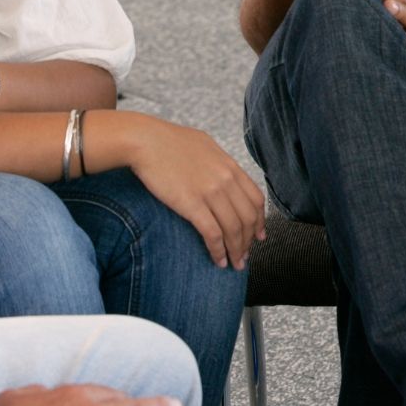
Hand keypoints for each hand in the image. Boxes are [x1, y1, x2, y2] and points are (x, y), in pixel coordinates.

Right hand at [124, 115, 266, 270]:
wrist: (145, 141)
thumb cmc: (169, 142)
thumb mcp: (204, 146)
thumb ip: (218, 163)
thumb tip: (225, 175)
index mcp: (230, 166)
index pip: (256, 198)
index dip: (260, 221)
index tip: (259, 235)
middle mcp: (226, 179)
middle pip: (248, 217)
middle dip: (249, 241)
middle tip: (245, 256)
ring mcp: (210, 192)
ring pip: (234, 229)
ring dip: (236, 251)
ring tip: (235, 264)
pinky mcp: (192, 204)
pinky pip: (213, 234)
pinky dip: (219, 251)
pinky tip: (218, 261)